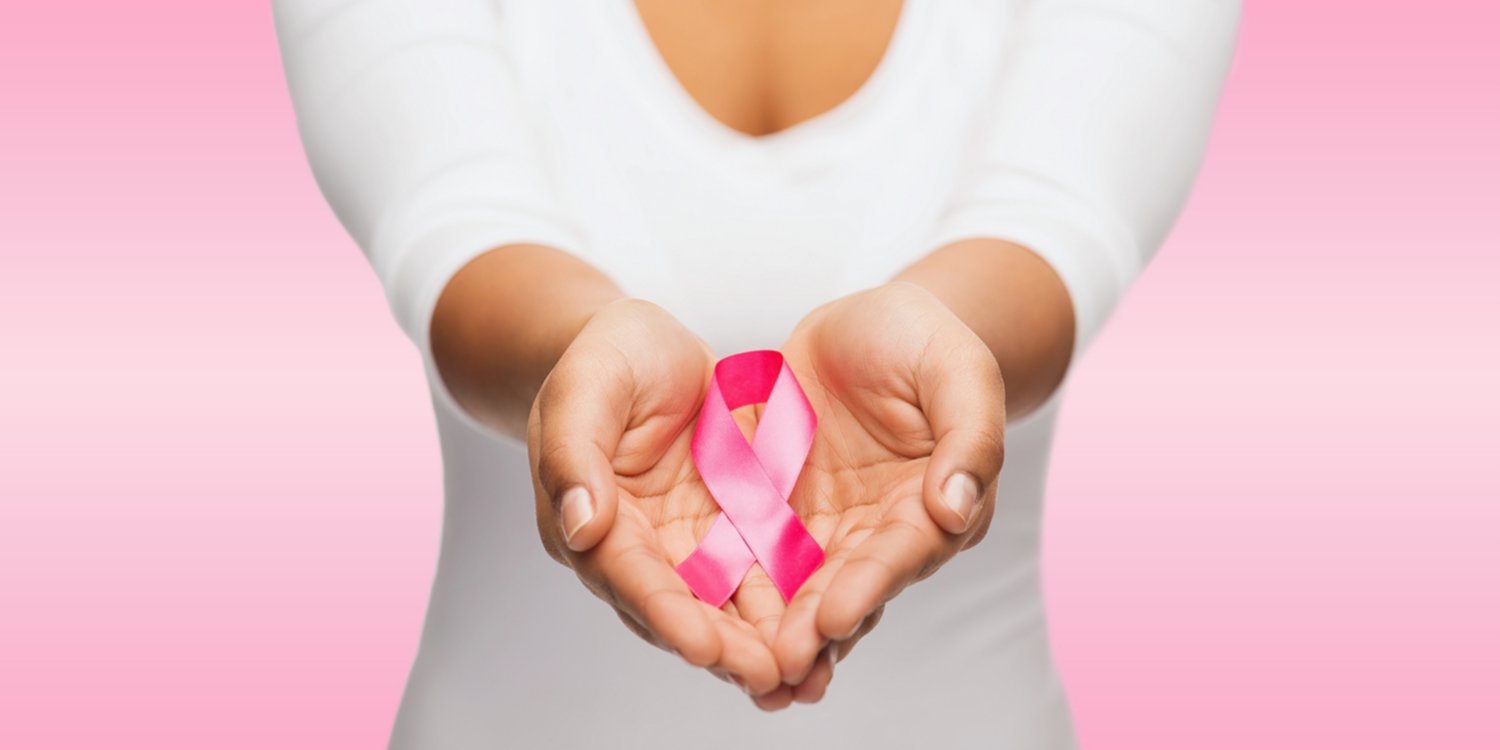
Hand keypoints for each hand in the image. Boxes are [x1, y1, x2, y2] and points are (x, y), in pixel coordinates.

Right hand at [527, 298, 782, 695]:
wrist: (647, 344)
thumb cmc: (607, 355)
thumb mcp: (586, 384)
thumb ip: (574, 450)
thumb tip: (580, 524)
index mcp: (593, 519)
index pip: (628, 575)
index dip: (666, 612)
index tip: (703, 646)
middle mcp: (640, 546)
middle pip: (681, 607)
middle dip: (723, 647)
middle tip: (769, 677)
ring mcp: (688, 542)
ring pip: (725, 603)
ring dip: (760, 642)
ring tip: (804, 674)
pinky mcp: (732, 528)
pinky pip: (763, 572)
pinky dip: (790, 603)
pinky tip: (830, 628)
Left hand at [763, 282, 1006, 706]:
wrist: (870, 320)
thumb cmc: (925, 339)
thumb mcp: (957, 370)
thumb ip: (970, 436)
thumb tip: (957, 508)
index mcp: (935, 504)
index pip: (901, 553)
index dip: (869, 586)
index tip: (836, 618)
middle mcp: (882, 529)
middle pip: (848, 585)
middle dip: (815, 629)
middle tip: (780, 665)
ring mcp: (829, 524)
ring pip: (800, 586)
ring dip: (775, 629)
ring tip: (746, 671)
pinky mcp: (781, 509)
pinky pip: (755, 552)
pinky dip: (736, 589)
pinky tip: (706, 621)